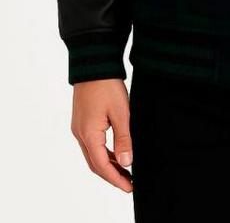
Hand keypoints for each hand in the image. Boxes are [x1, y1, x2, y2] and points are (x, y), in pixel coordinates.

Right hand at [70, 78, 133, 192]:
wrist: (93, 63)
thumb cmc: (107, 85)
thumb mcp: (121, 112)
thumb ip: (123, 139)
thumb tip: (126, 162)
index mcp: (88, 134)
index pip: (102, 166)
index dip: (116, 179)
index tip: (129, 187)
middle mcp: (80, 133)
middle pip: (95, 163)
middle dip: (111, 175)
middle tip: (129, 183)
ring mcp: (79, 127)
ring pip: (93, 154)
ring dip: (108, 164)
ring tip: (125, 171)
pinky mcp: (82, 120)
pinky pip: (92, 143)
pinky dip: (104, 152)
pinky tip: (116, 152)